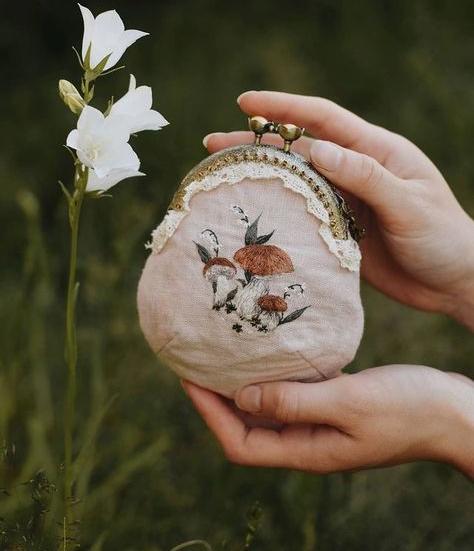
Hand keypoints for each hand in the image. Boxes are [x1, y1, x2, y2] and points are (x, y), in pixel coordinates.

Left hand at [182, 366, 473, 477]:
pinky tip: (272, 351)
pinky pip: (294, 391)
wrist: (453, 411)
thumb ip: (294, 402)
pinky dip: (276, 374)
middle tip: (198, 362)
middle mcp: (308, 441)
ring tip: (226, 353)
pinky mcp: (335, 404)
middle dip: (218, 398)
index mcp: (307, 450)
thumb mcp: (348, 403)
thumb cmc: (408, 410)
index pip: (241, 443)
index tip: (188, 379)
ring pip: (270, 406)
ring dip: (246, 383)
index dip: (209, 414)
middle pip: (248, 425)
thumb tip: (241, 396)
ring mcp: (322, 423)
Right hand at [203, 91, 473, 329]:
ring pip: (296, 181)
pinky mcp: (339, 229)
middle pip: (299, 148)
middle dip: (257, 142)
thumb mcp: (409, 204)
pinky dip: (277, 209)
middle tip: (214, 143)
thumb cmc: (444, 238)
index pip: (323, 120)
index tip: (246, 102)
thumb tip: (316, 150)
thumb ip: (365, 176)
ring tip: (222, 175)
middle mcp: (356, 170)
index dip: (284, 108)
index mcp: (377, 151)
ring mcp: (345, 199)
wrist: (455, 282)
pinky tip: (253, 212)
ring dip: (262, 176)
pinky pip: (303, 213)